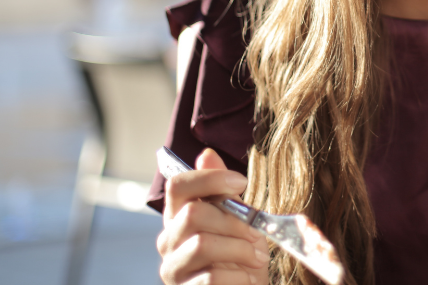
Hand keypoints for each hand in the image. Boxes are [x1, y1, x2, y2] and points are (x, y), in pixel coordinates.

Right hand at [157, 148, 270, 284]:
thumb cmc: (241, 257)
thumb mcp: (239, 220)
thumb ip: (223, 192)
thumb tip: (207, 154)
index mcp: (179, 217)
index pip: (177, 185)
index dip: (210, 178)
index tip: (242, 182)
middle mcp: (169, 241)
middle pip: (193, 214)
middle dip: (235, 221)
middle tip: (258, 234)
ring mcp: (173, 269)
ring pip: (202, 245)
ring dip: (240, 249)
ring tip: (258, 258)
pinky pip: (211, 278)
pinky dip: (239, 277)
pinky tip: (248, 278)